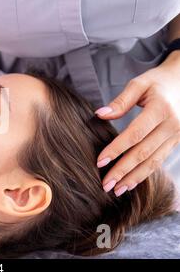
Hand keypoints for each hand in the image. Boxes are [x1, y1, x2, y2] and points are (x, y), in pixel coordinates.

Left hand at [95, 51, 179, 195]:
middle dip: (123, 171)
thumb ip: (120, 101)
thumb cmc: (159, 81)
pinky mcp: (177, 142)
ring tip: (117, 190)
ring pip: (154, 162)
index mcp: (161, 110)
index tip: (100, 161)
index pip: (135, 134)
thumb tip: (100, 115)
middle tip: (105, 184)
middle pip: (144, 153)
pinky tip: (131, 182)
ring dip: (134, 178)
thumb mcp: (140, 83)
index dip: (116, 149)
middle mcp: (172, 125)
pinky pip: (160, 161)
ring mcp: (177, 136)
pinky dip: (145, 173)